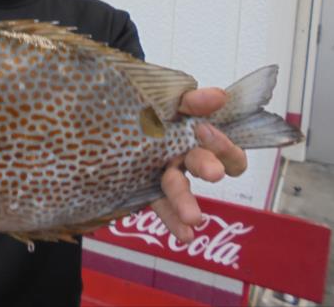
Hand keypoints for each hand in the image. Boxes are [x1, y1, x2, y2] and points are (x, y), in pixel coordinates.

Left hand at [151, 88, 247, 242]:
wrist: (108, 112)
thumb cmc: (147, 105)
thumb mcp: (168, 98)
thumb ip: (191, 100)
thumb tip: (219, 97)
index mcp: (195, 134)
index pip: (224, 147)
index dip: (222, 144)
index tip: (205, 130)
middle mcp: (184, 156)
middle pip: (202, 164)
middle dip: (208, 166)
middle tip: (212, 173)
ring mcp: (165, 173)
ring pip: (179, 187)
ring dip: (187, 202)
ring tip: (194, 218)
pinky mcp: (145, 186)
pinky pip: (159, 205)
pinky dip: (172, 220)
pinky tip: (184, 235)